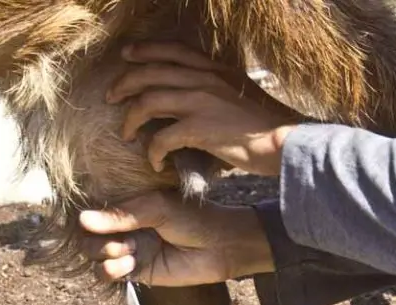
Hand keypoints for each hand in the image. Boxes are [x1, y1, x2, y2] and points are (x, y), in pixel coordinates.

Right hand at [79, 191, 274, 285]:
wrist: (220, 246)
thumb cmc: (194, 219)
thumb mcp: (156, 208)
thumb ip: (121, 215)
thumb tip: (82, 220)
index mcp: (128, 207)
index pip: (93, 212)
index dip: (86, 218)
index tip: (89, 221)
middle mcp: (125, 229)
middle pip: (88, 237)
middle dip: (97, 240)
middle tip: (122, 241)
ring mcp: (129, 250)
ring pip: (94, 256)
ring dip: (104, 255)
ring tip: (128, 252)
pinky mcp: (136, 272)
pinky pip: (108, 274)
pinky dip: (110, 270)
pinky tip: (129, 263)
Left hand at [106, 41, 298, 176]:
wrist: (284, 142)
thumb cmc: (264, 126)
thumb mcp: (239, 95)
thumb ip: (215, 90)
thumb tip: (193, 99)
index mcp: (214, 69)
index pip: (172, 50)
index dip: (145, 50)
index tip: (126, 56)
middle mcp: (204, 78)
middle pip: (149, 73)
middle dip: (124, 84)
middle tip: (111, 98)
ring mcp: (201, 101)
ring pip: (147, 101)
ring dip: (130, 119)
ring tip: (125, 134)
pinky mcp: (199, 128)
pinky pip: (161, 137)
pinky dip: (152, 152)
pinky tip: (154, 163)